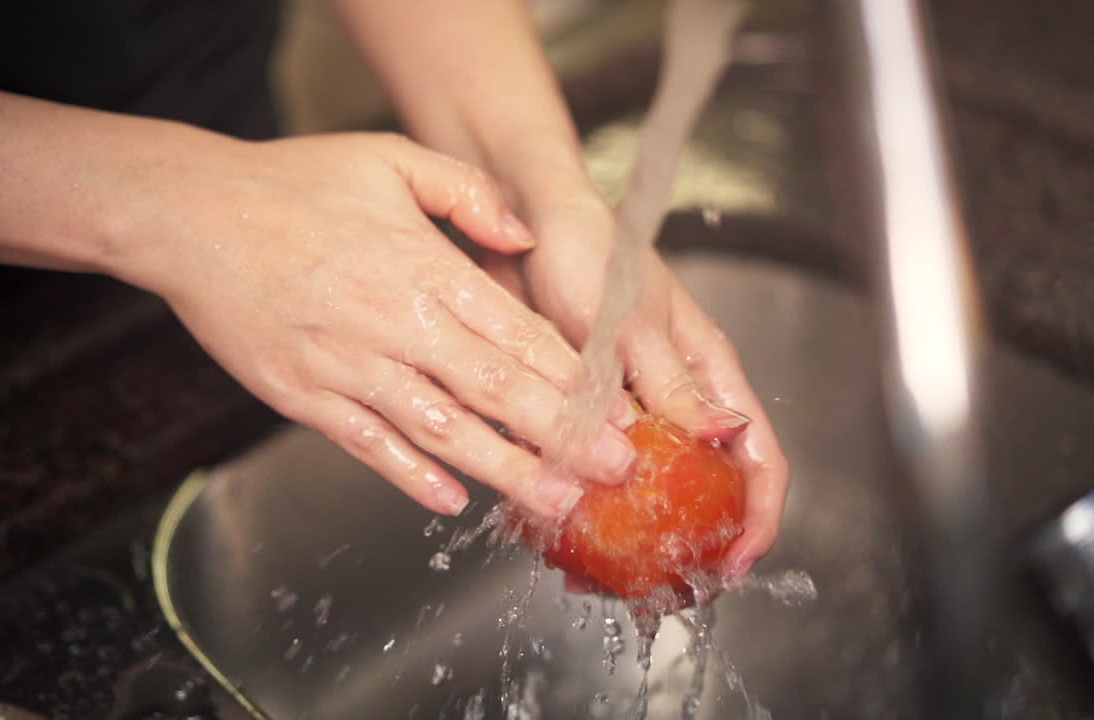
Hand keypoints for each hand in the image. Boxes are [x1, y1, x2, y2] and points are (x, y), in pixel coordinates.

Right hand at [119, 131, 639, 518]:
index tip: (615, 412)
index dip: (573, 380)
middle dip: (562, 436)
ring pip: (439, 429)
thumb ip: (466, 192)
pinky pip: (365, 444)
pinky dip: (407, 475)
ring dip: (502, 470)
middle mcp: (393, 322)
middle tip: (612, 471)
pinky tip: (449, 500)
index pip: (517, 334)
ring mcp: (346, 365)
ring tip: (552, 500)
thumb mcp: (387, 158)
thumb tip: (525, 237)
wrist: (189, 215)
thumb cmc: (290, 184)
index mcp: (422, 266)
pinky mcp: (302, 395)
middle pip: (494, 391)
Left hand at [482, 184, 787, 578]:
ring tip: (599, 571)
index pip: (757, 455)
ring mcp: (628, 408)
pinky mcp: (581, 411)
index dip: (758, 514)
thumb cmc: (590, 252)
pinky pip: (588, 469)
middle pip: (704, 486)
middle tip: (662, 583)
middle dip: (691, 539)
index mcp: (707, 374)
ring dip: (628, 532)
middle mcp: (673, 398)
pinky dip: (578, 502)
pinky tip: (555, 528)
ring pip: (643, 487)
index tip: (735, 560)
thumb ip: (672, 381)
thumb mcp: (633, 321)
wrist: (524, 223)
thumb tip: (725, 435)